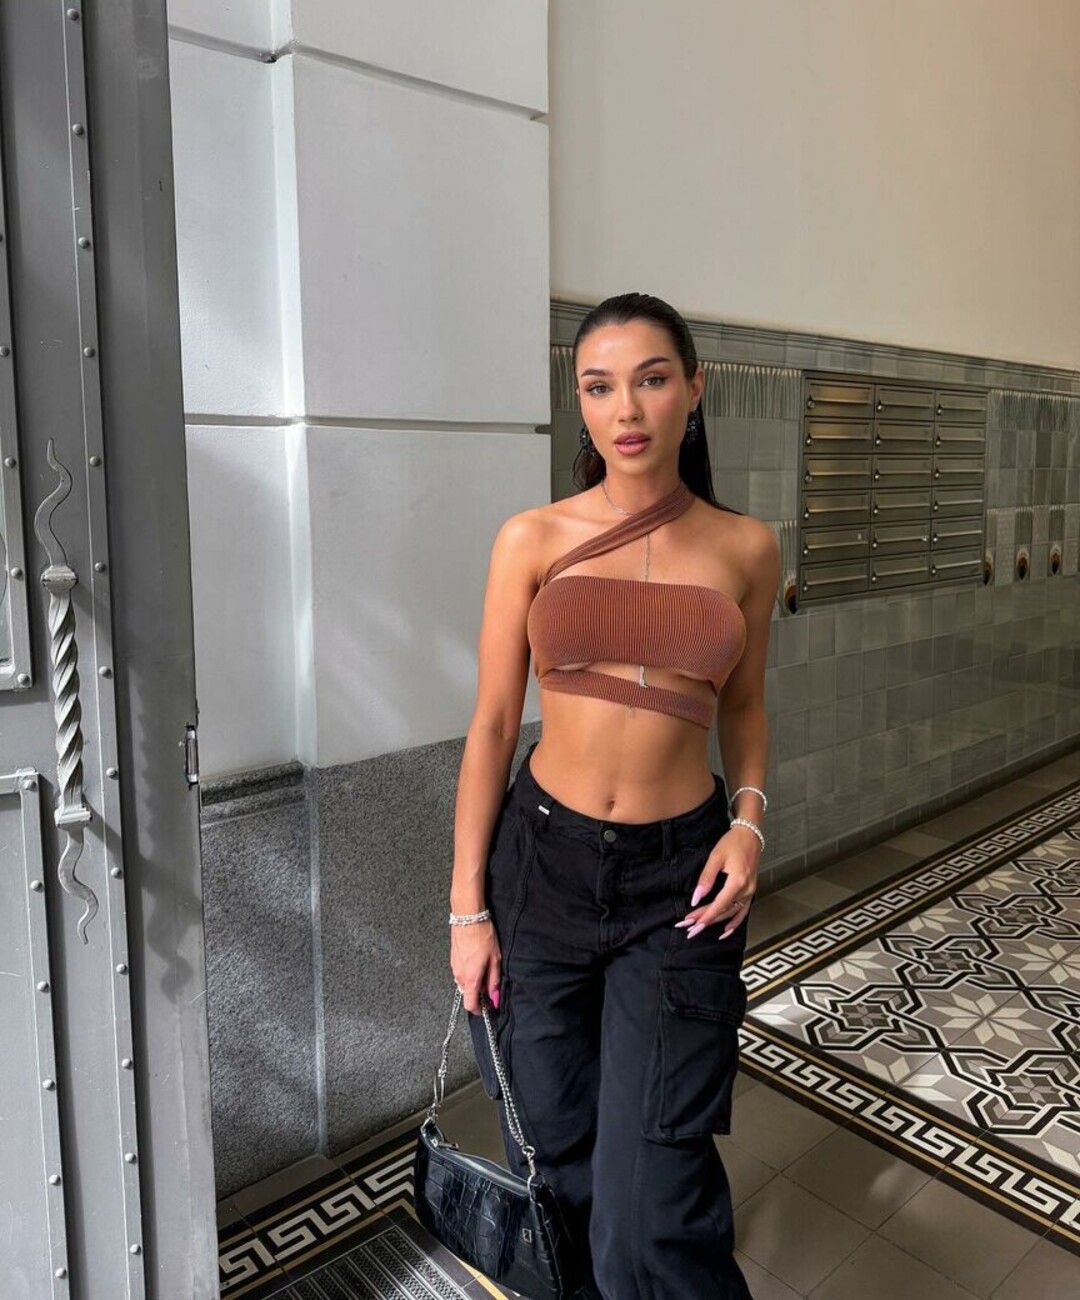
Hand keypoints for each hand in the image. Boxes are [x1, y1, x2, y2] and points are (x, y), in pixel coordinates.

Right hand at [450, 920, 501, 1014]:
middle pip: (467, 994)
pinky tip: (477, 961)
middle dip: (478, 994)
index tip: (488, 1006)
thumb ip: (493, 981)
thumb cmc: (483, 936)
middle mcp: (459, 976)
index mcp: (471, 979)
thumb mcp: (495, 959)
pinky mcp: (452, 959)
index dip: (480, 1010)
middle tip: (490, 984)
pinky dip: (468, 974)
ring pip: (463, 984)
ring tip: (485, 968)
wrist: (468, 917)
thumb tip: (494, 998)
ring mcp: (454, 967)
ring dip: (473, 983)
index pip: (470, 1005)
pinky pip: (460, 973)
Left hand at [674, 824, 760, 940]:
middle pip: (724, 911)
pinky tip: (725, 931)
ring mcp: (751, 892)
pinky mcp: (751, 891)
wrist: (750, 835)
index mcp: (738, 881)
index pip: (719, 905)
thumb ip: (706, 878)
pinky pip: (744, 911)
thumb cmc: (732, 843)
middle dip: (706, 920)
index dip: (706, 916)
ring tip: (700, 929)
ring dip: (716, 922)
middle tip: (689, 928)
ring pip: (732, 913)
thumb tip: (696, 898)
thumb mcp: (716, 857)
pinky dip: (735, 922)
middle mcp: (747, 890)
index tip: (692, 925)